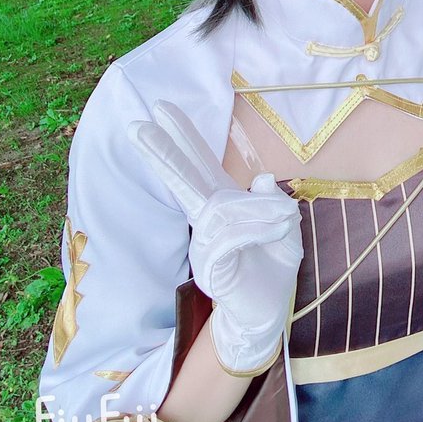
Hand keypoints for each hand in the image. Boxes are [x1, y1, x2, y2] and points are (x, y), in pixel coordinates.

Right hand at [129, 101, 303, 374]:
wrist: (266, 313)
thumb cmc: (272, 266)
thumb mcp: (285, 226)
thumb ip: (274, 201)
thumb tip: (260, 178)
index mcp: (223, 203)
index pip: (199, 164)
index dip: (183, 136)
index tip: (162, 108)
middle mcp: (208, 220)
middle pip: (183, 180)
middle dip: (163, 152)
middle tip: (138, 125)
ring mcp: (205, 244)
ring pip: (223, 208)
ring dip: (259, 210)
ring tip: (284, 219)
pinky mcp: (211, 268)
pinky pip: (229, 236)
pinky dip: (258, 228)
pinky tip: (278, 231)